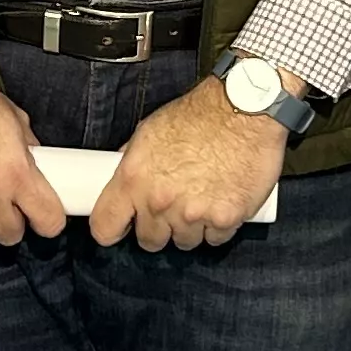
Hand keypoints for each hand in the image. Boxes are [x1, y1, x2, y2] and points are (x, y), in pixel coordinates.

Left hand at [89, 75, 289, 249]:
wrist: (245, 108)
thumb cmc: (199, 115)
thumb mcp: (151, 131)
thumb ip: (133, 161)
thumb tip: (122, 178)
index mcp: (134, 178)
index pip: (105, 225)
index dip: (111, 230)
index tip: (121, 228)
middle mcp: (159, 201)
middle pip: (149, 241)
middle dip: (158, 228)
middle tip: (171, 209)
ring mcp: (193, 214)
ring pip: (184, 242)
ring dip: (190, 228)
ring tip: (201, 201)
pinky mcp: (225, 219)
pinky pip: (215, 239)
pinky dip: (218, 227)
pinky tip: (221, 204)